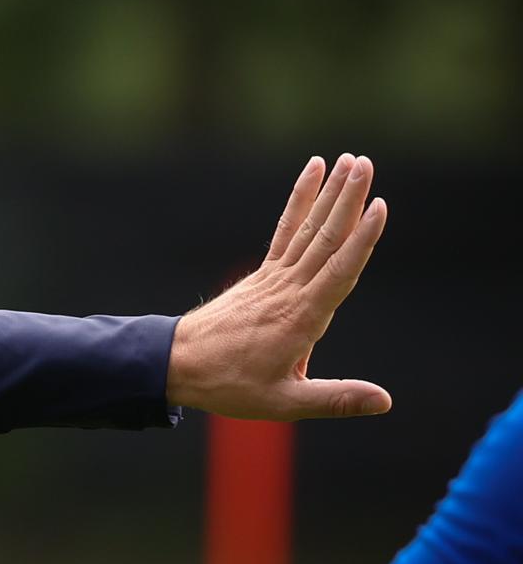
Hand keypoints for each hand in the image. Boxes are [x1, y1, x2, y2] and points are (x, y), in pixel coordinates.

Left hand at [166, 153, 389, 419]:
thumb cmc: (231, 386)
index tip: (380, 206)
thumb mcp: (285, 402)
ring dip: (329, 193)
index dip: (362, 239)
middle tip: (366, 163)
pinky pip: (286, 231)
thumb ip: (336, 399)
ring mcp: (274, 278)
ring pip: (308, 229)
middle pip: (325, 238)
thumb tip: (385, 402)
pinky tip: (312, 175)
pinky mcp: (264, 275)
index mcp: (301, 318)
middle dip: (347, 200)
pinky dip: (300, 202)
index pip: (339, 271)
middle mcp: (289, 290)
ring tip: (349, 161)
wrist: (179, 365)